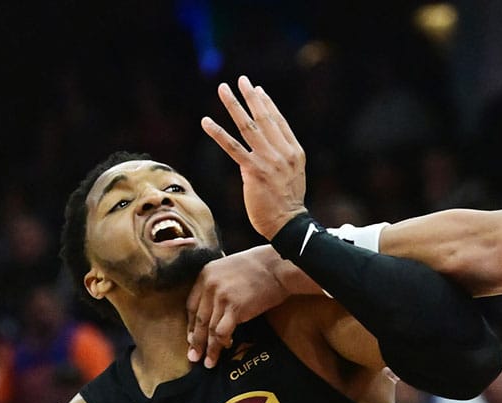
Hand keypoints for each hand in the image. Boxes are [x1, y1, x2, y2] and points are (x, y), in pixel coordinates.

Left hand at [186, 248, 289, 367]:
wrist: (278, 266)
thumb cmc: (259, 266)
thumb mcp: (229, 268)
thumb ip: (218, 284)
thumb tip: (215, 308)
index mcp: (205, 274)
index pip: (192, 305)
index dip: (191, 324)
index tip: (192, 338)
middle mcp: (210, 285)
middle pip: (199, 319)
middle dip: (196, 341)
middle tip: (193, 357)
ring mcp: (221, 297)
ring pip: (210, 329)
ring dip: (209, 348)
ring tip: (208, 363)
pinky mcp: (235, 308)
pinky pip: (223, 332)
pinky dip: (223, 343)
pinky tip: (227, 348)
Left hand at [202, 75, 306, 239]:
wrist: (288, 224)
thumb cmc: (288, 203)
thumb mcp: (293, 175)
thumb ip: (283, 158)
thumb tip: (270, 147)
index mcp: (294, 151)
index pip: (279, 121)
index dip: (267, 104)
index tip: (258, 90)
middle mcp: (283, 152)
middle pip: (264, 118)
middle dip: (251, 97)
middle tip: (241, 80)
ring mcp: (269, 160)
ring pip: (248, 126)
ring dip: (233, 105)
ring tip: (223, 89)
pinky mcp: (254, 170)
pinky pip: (233, 147)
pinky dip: (218, 133)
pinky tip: (206, 121)